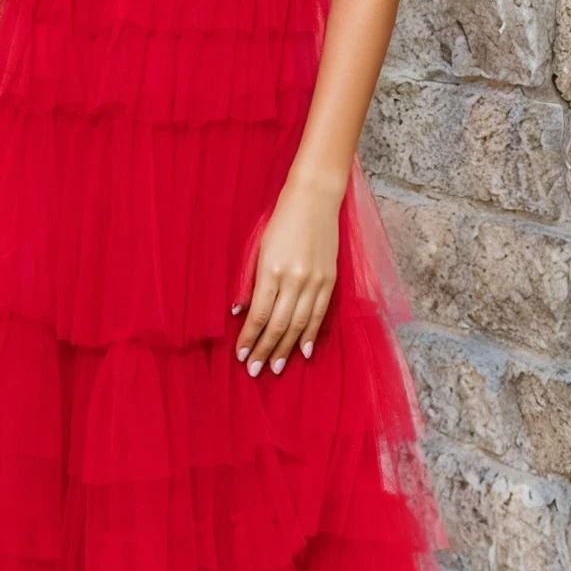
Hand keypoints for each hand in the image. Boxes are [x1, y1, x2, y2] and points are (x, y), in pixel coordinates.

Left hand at [232, 178, 339, 375]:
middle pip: (278, 325)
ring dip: (286, 348)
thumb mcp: (258, 249)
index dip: (249, 338)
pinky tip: (304, 350)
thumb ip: (252, 282)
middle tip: (254, 371)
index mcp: (271, 270)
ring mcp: (315, 280)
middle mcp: (294, 278)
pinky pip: (319, 313)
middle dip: (265, 350)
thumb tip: (243, 313)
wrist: (314, 199)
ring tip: (275, 367)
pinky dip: (311, 334)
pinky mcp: (330, 279)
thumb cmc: (280, 221)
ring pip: (299, 324)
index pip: (259, 315)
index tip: (240, 355)